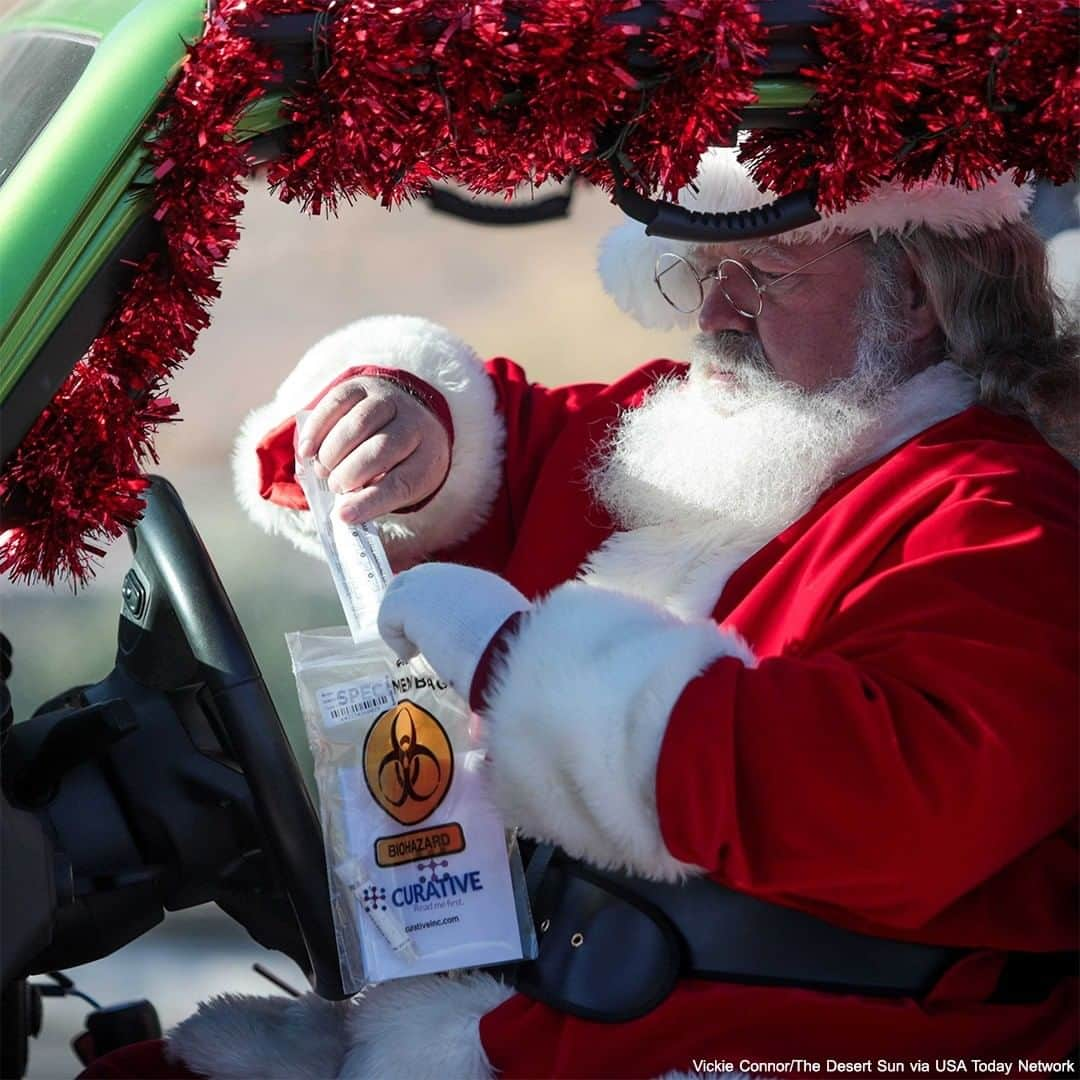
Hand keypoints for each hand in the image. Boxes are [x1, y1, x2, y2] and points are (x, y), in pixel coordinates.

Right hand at [297, 375, 449, 522]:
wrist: (404, 416)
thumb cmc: (398, 462)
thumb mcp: (399, 484)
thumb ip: (374, 498)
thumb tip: (343, 513)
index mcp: (429, 457)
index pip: (402, 482)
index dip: (371, 501)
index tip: (343, 515)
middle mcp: (414, 423)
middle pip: (381, 448)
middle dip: (351, 472)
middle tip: (335, 487)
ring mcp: (388, 400)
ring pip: (359, 422)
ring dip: (333, 451)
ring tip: (322, 470)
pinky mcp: (362, 385)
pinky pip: (337, 402)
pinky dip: (318, 428)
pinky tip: (307, 450)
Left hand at [378, 563, 529, 697]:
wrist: (506, 648)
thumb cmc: (514, 649)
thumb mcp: (510, 630)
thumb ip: (494, 628)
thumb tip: (494, 648)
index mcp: (479, 582)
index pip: (444, 584)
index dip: (436, 607)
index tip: (442, 632)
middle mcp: (452, 574)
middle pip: (416, 580)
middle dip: (412, 608)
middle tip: (421, 640)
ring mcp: (427, 582)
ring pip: (399, 594)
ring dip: (403, 621)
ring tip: (416, 650)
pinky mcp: (408, 601)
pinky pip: (388, 616)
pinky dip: (396, 638)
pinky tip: (412, 656)